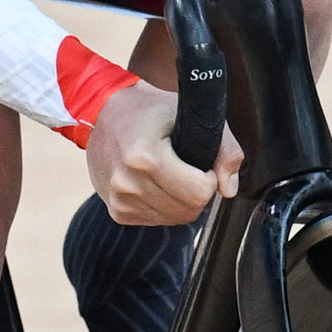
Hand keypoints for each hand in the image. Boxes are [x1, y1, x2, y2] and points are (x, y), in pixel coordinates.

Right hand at [85, 79, 240, 226]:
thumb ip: (223, 148)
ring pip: (175, 219)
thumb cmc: (149, 111)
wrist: (102, 115)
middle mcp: (127, 182)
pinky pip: (157, 220)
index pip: (199, 192)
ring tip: (170, 173)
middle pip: (188, 210)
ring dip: (181, 201)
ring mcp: (119, 199)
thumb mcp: (190, 114)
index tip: (200, 163)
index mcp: (144, 156)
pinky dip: (165, 206)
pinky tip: (156, 184)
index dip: (209, 178)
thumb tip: (229, 189)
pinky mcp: (117, 211)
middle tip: (187, 169)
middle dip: (197, 192)